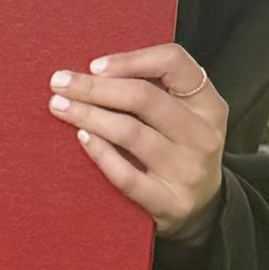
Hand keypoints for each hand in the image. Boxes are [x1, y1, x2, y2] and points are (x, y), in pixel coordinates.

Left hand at [49, 44, 226, 241]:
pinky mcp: (170, 202)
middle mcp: (203, 136)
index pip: (174, 62)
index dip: (131, 59)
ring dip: (89, 116)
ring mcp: (188, 171)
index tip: (95, 65)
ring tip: (60, 106)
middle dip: (95, 87)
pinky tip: (81, 138)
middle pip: (144, 98)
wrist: (201, 209)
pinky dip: (100, 153)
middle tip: (60, 82)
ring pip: (131, 133)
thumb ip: (154, 91)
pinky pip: (126, 175)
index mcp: (208, 105)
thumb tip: (94, 71)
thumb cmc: (179, 151)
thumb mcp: (183, 116)